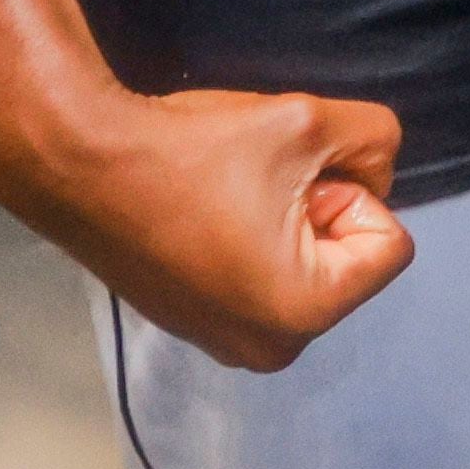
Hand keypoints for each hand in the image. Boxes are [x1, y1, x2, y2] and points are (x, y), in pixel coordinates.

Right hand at [0, 82, 410, 371]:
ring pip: (306, 263)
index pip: (390, 243)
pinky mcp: (195, 326)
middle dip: (320, 209)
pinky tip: (203, 212)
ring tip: (226, 197)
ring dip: (285, 221)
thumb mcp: (312, 120)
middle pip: (347, 258)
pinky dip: (249, 239)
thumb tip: (379, 168)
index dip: (350, 192)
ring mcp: (225, 344)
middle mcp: (269, 348)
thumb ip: (377, 139)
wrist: (79, 164)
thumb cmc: (193, 150)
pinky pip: (261, 276)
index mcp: (305, 312)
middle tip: (256, 184)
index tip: (288, 180)